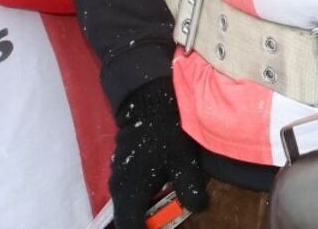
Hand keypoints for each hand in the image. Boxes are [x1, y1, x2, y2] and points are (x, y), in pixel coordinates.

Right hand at [109, 79, 206, 223]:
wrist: (148, 101)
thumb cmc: (165, 132)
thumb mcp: (183, 161)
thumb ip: (189, 189)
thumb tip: (198, 208)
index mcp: (129, 192)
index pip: (130, 227)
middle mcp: (118, 188)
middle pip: (127, 219)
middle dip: (146, 225)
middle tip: (168, 221)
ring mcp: (119, 177)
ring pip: (129, 205)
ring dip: (145, 212)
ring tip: (168, 210)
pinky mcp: (124, 168)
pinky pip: (130, 193)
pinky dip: (144, 200)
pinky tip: (163, 193)